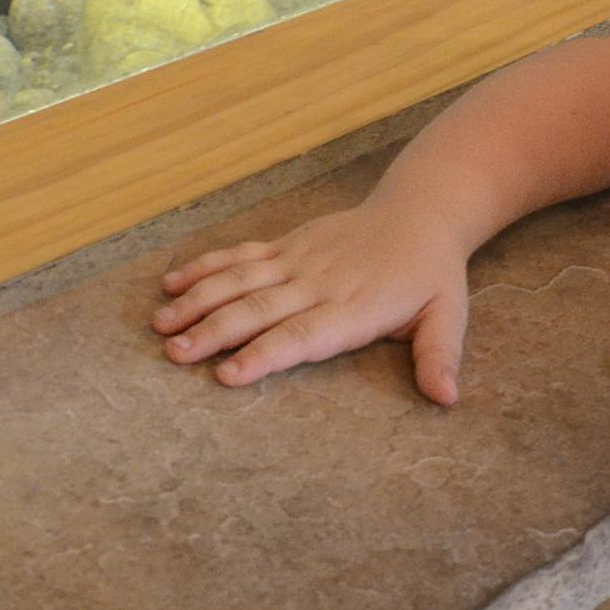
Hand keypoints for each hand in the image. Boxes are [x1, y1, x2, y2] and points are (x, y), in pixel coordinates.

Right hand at [152, 203, 470, 404]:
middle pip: (259, 309)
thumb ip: (439, 357)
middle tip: (175, 354)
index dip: (265, 354)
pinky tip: (172, 283)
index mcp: (354, 307)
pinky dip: (206, 267)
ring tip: (161, 324)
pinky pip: (241, 254)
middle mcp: (318, 282)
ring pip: (240, 279)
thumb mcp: (447, 316)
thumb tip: (445, 398)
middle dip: (214, 332)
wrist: (419, 211)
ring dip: (199, 301)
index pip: (302, 335)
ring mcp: (298, 259)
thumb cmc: (430, 274)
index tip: (229, 374)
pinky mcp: (287, 243)